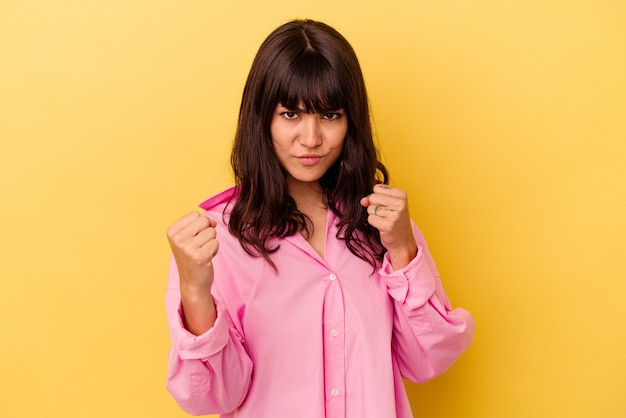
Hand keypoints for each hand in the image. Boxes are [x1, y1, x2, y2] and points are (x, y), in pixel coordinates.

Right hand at [166, 211, 218, 333]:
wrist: (192, 283)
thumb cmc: (192, 258)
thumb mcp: (187, 238)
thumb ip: (199, 224)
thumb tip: (213, 222)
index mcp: (172, 231)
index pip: (195, 214)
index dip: (200, 225)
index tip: (194, 238)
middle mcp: (177, 239)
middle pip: (204, 220)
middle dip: (207, 232)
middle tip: (199, 246)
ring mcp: (187, 248)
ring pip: (212, 232)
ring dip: (211, 242)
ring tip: (202, 253)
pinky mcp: (199, 256)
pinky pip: (216, 243)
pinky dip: (214, 250)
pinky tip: (206, 259)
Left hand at [360, 184, 417, 269]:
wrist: (403, 241)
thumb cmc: (395, 220)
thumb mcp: (389, 205)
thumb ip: (375, 198)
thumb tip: (363, 200)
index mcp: (402, 194)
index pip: (377, 188)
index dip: (377, 197)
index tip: (386, 205)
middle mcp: (400, 203)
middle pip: (372, 197)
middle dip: (374, 206)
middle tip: (385, 214)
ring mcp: (395, 214)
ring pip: (370, 208)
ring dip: (374, 215)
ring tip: (385, 220)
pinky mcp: (388, 225)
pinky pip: (370, 218)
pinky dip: (374, 223)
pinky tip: (383, 226)